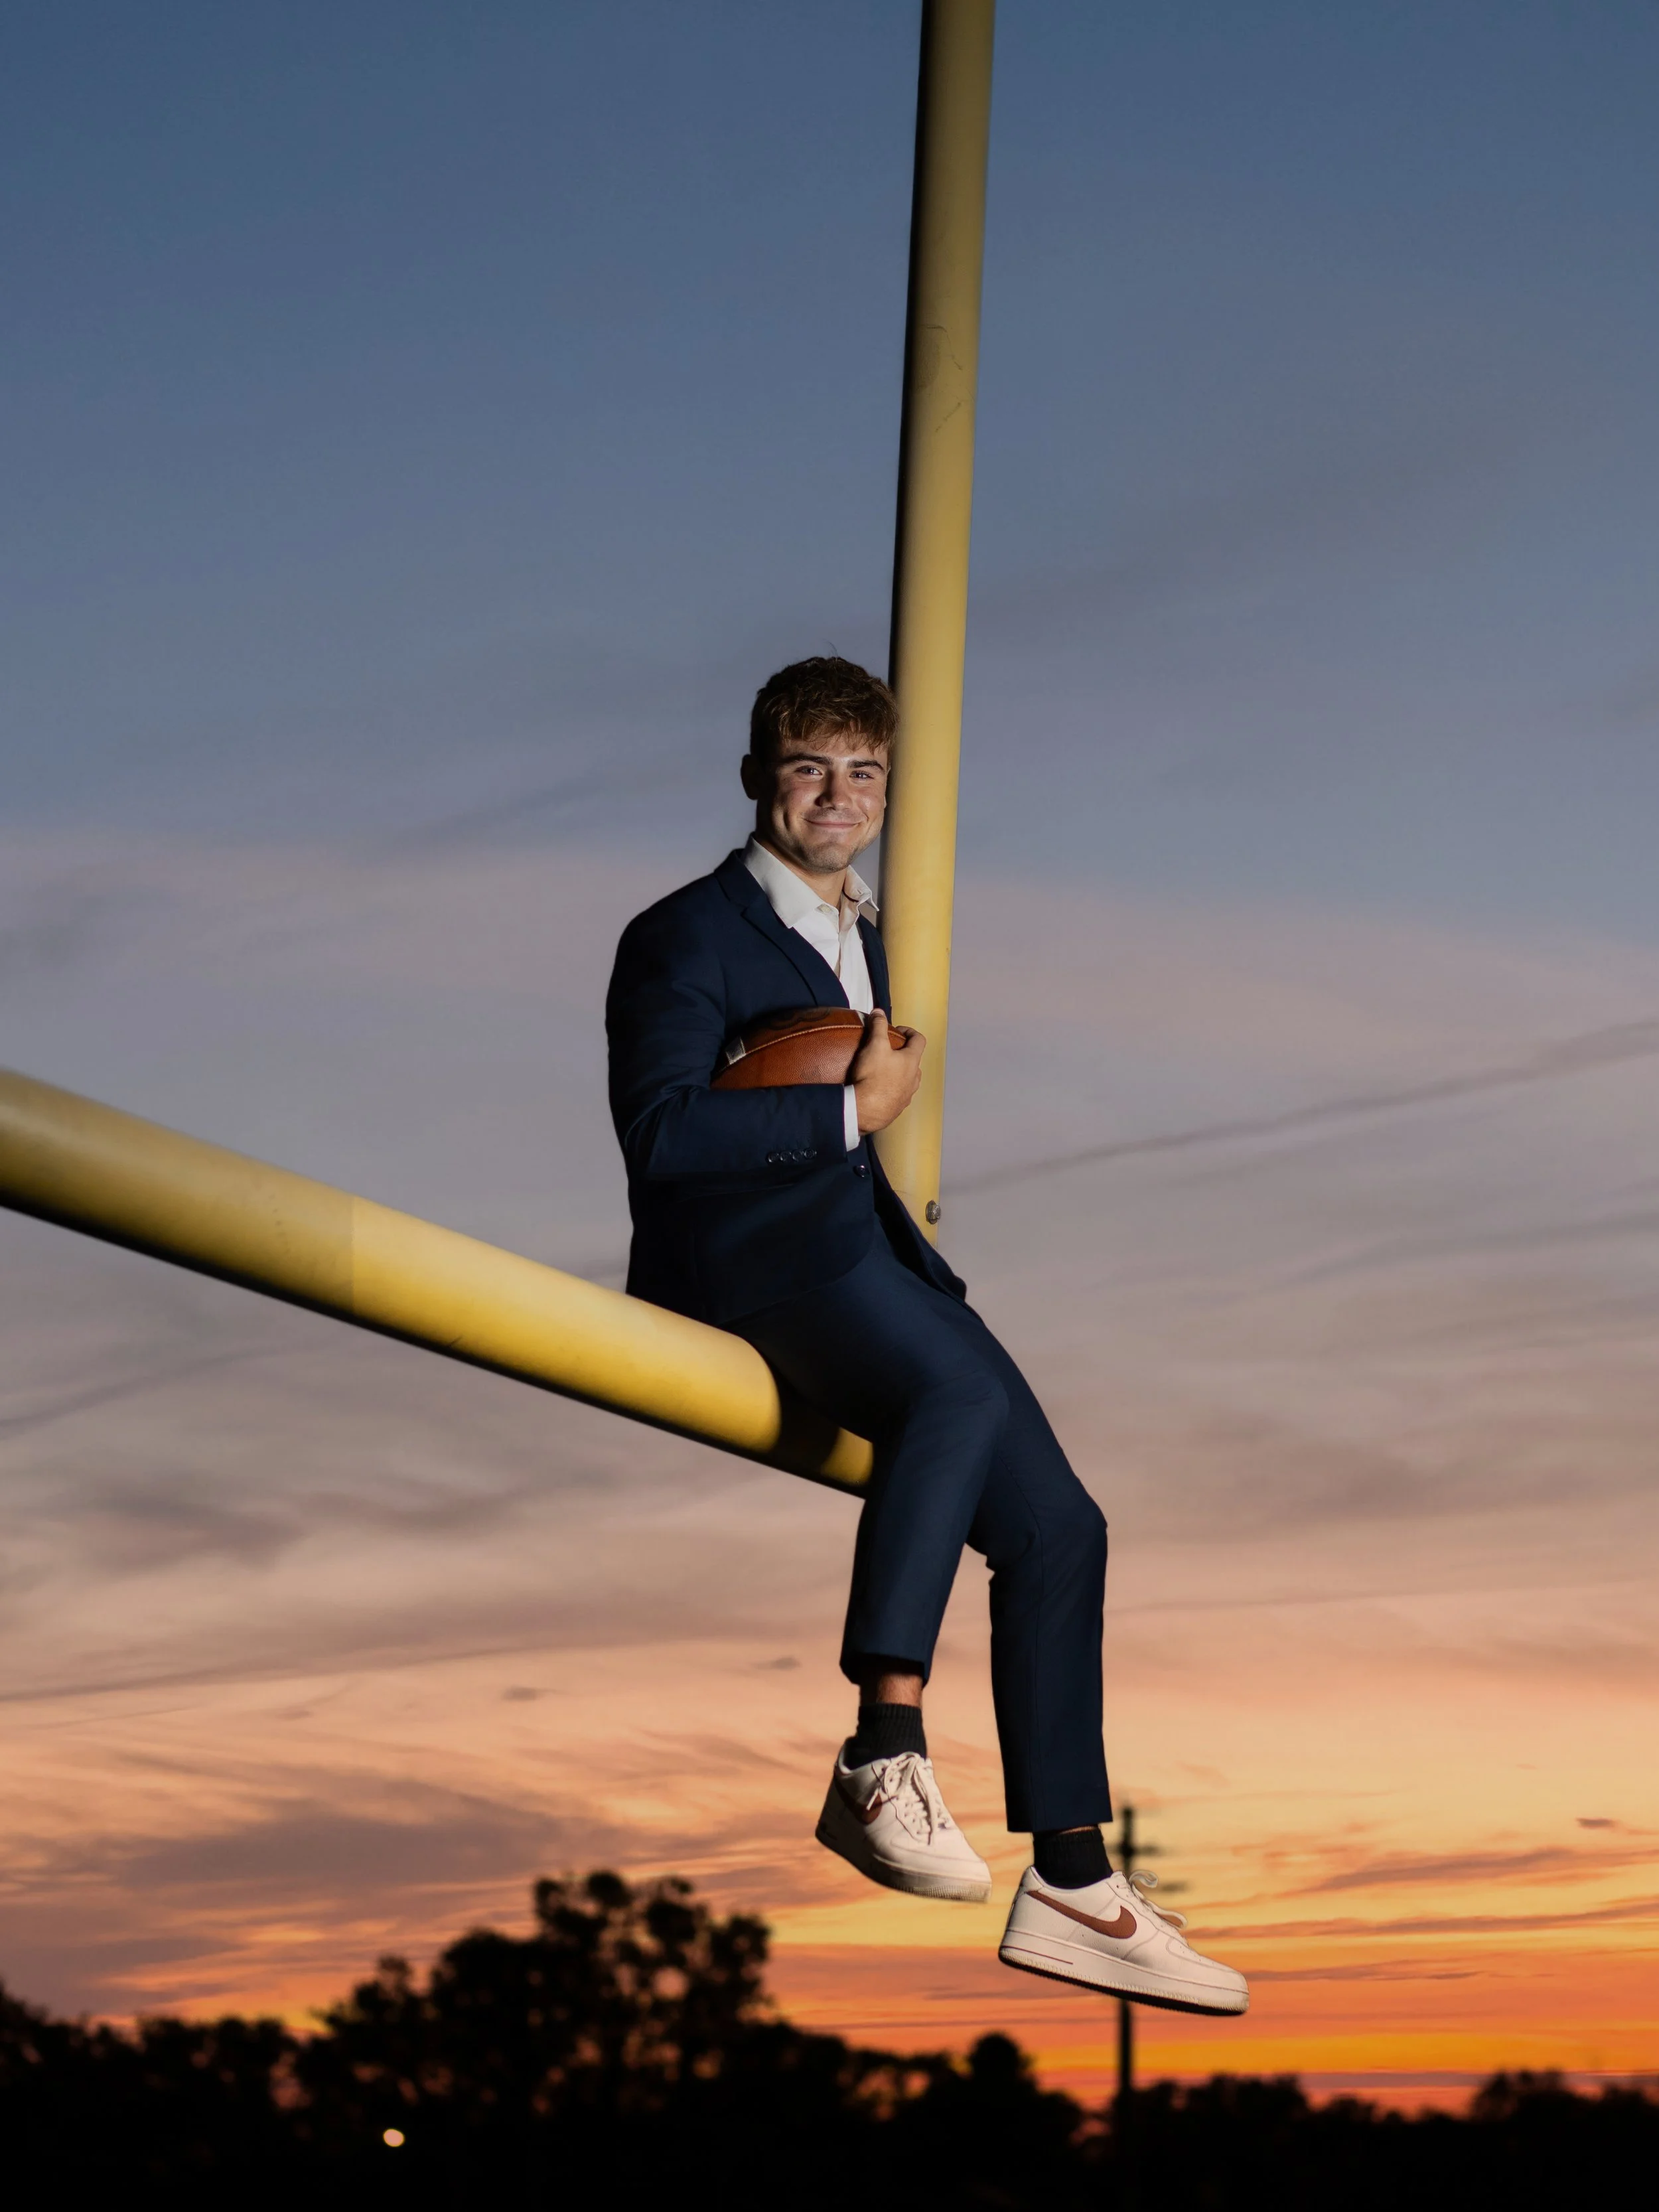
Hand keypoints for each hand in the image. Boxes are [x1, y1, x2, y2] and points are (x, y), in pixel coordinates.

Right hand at [851, 1008, 924, 1133]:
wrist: (865, 1110)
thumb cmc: (873, 1076)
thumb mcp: (875, 1045)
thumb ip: (878, 1026)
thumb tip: (878, 1012)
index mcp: (911, 1061)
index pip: (919, 1040)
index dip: (910, 1031)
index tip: (897, 1030)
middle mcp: (913, 1078)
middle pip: (914, 1061)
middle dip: (903, 1053)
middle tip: (888, 1050)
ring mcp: (907, 1095)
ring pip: (908, 1079)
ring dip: (899, 1072)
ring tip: (883, 1070)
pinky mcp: (897, 1108)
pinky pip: (898, 1094)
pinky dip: (891, 1088)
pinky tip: (877, 1089)